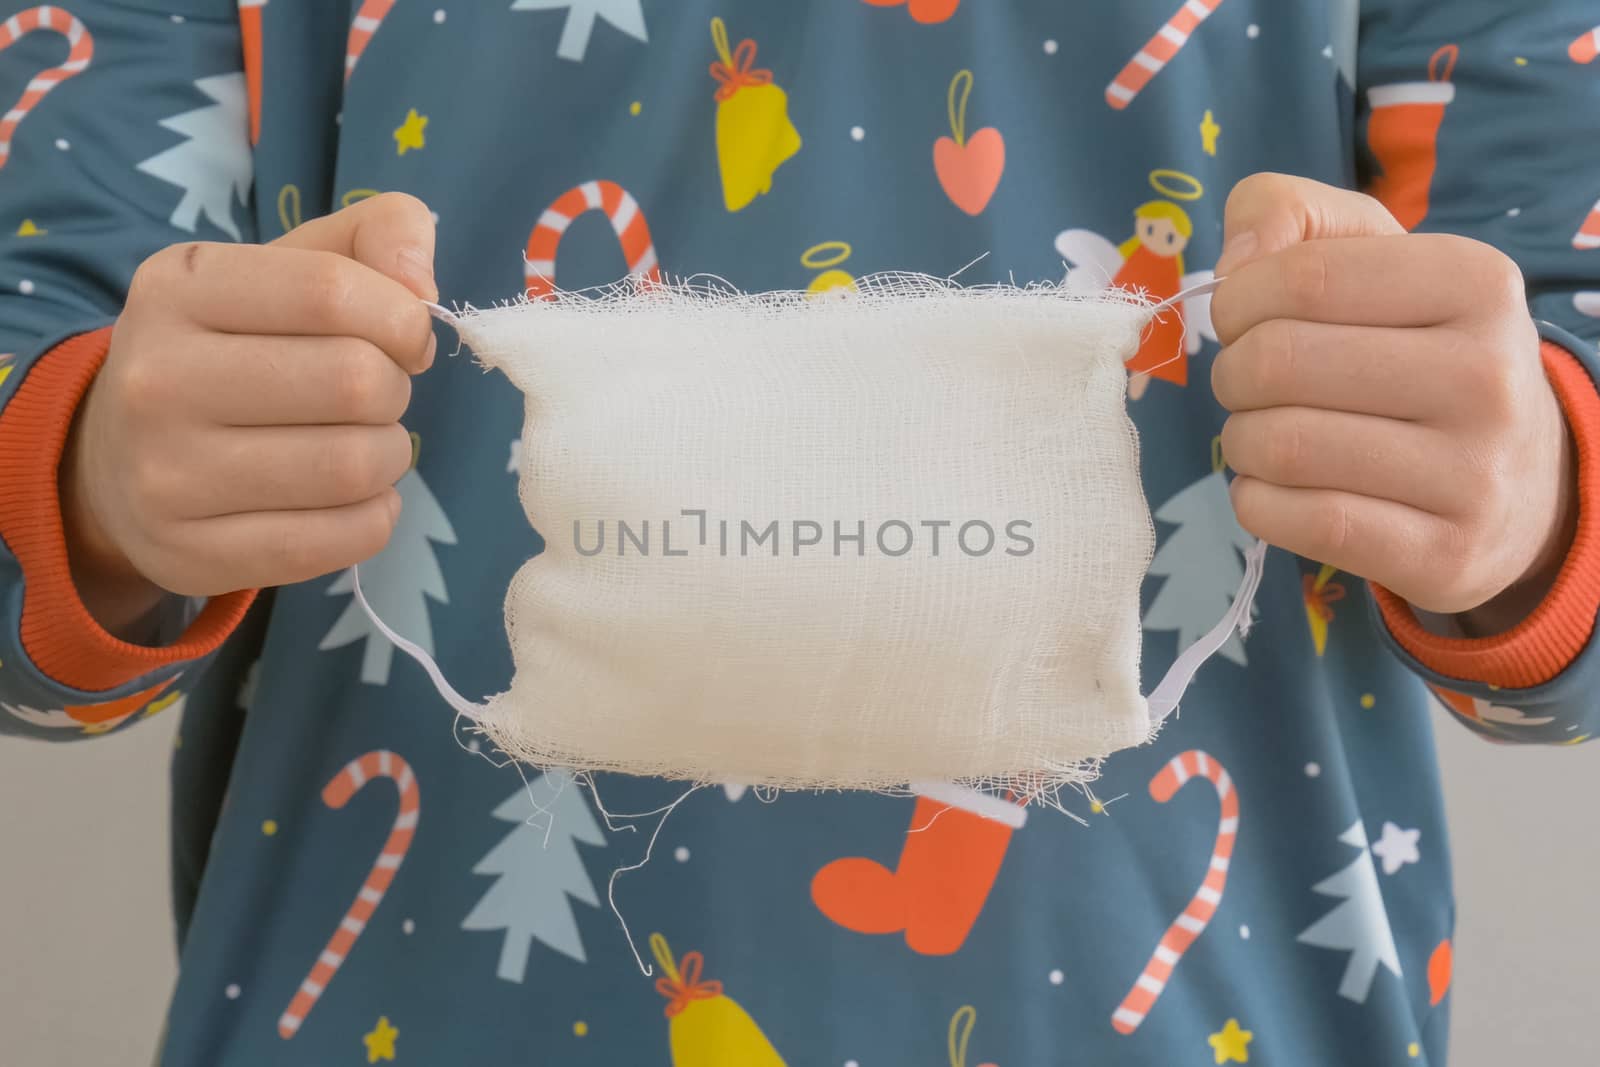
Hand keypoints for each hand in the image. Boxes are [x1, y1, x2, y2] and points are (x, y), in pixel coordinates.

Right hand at [62, 192, 437, 633]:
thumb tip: (423, 285)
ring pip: (355, 466)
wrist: (116, 461)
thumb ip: (377, 234)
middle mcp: (158, 379)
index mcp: (180, 287)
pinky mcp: (193, 553)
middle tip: (376, 395)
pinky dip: (375, 516)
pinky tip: (351, 499)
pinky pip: (342, 539)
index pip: (333, 292)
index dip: (402, 318)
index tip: (404, 336)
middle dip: (395, 390)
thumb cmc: (235, 349)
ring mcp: (167, 476)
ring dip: (390, 455)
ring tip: (362, 444)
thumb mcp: (290, 268)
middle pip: (355, 383)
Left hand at [1210, 173, 1574, 623]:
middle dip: (1232, 374)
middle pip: (1277, 363)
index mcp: (1476, 282)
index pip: (1300, 278)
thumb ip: (1289, 216)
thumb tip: (1237, 259)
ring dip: (1240, 441)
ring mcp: (1473, 475)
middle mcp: (1488, 376)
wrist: (1519, 486)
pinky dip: (1256, 501)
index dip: (1237, 301)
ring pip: (1279, 446)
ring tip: (1263, 435)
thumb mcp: (1372, 259)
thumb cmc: (1417, 351)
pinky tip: (1276, 488)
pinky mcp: (1443, 556)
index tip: (1241, 319)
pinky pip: (1298, 520)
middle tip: (1248, 386)